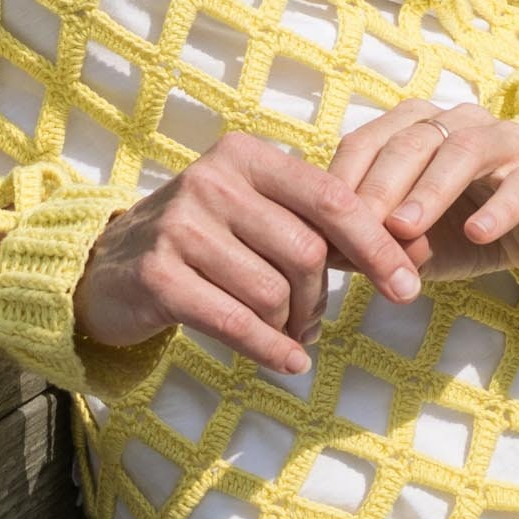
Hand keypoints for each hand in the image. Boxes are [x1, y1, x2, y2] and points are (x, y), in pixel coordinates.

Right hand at [69, 130, 429, 379]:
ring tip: (290, 338)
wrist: (107, 270)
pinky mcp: (159, 275)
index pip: (331, 198)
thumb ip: (321, 228)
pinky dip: (270, 349)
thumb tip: (411, 256)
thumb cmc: (203, 242)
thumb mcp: (256, 216)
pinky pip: (236, 321)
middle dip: (322, 298)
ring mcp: (180, 226)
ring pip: (273, 292)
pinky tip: (287, 363)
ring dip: (292, 327)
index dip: (377, 245)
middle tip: (316, 323)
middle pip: (305, 253)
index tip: (409, 286)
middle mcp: (212, 180)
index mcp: (246, 156)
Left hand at [322, 99, 518, 284]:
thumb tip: (322, 253)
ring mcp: (506, 143)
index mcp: (419, 128)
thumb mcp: (415, 240)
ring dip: (429, 190)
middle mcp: (460, 123)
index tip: (323, 221)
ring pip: (464, 151)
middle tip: (358, 228)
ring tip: (405, 229)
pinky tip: (477, 233)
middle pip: (411, 141)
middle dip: (380, 185)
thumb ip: (374, 241)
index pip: (369, 139)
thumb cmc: (466, 228)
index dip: (344, 177)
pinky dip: (497, 208)